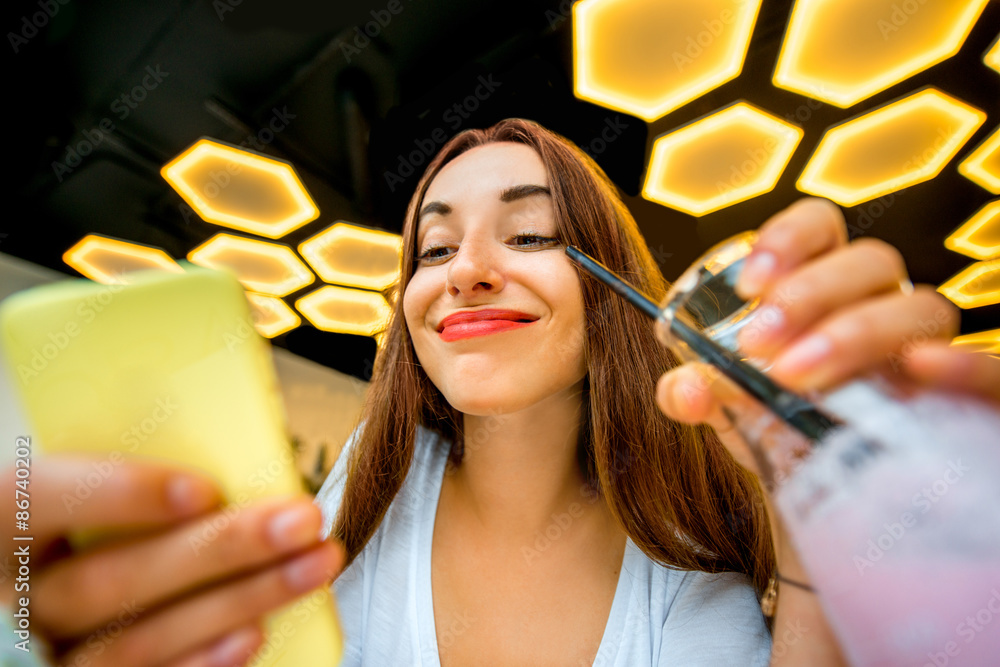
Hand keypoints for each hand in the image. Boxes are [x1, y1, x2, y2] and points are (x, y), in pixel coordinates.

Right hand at [1, 457, 343, 666]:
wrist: (39, 589)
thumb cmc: (77, 523)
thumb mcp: (78, 488)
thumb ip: (127, 478)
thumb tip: (231, 463)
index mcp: (3, 521)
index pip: (44, 499)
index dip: (122, 495)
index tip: (203, 490)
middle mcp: (14, 596)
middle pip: (111, 580)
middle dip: (219, 550)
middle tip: (300, 520)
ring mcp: (40, 653)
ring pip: (136, 641)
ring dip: (238, 602)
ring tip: (311, 567)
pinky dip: (202, 662)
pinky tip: (255, 633)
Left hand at [655, 197, 999, 477]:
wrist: (825, 492)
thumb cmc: (777, 424)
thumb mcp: (728, 406)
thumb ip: (694, 392)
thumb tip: (682, 391)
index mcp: (823, 286)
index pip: (820, 226)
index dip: (787, 239)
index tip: (748, 284)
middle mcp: (881, 304)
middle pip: (870, 261)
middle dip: (810, 294)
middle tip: (758, 344)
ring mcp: (928, 349)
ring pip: (924, 308)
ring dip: (858, 332)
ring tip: (796, 375)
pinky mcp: (966, 399)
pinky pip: (989, 370)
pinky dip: (964, 364)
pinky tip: (918, 372)